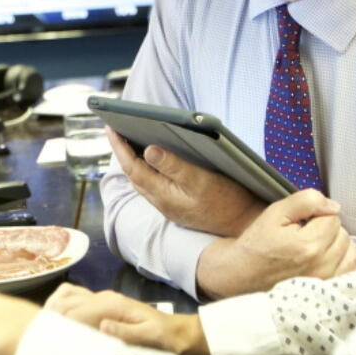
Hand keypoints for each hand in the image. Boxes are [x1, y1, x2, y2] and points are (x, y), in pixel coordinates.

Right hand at [45, 283, 208, 354]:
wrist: (177, 333)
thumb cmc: (163, 338)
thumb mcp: (149, 338)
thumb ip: (125, 332)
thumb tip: (101, 326)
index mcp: (111, 305)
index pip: (76, 312)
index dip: (59, 327)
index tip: (47, 344)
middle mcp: (103, 298)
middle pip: (65, 303)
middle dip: (50, 320)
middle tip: (38, 341)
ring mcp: (101, 299)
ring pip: (66, 297)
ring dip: (52, 312)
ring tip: (43, 334)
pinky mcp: (101, 305)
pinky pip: (73, 298)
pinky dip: (59, 306)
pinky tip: (55, 322)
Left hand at [108, 129, 264, 235]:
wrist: (245, 227)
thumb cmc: (228, 203)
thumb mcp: (202, 180)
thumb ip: (174, 166)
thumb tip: (148, 151)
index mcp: (164, 195)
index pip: (133, 168)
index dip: (120, 148)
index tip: (110, 128)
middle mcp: (162, 202)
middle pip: (134, 174)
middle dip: (122, 152)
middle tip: (116, 130)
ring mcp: (170, 206)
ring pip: (143, 181)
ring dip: (133, 162)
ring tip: (128, 143)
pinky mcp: (179, 206)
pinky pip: (154, 185)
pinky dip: (148, 170)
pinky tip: (152, 162)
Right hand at [195, 190, 355, 299]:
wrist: (241, 275)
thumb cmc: (257, 243)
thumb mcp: (275, 213)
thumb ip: (307, 201)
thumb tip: (334, 206)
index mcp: (309, 246)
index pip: (333, 218)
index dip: (318, 216)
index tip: (301, 223)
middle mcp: (321, 266)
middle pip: (343, 236)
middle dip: (328, 231)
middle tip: (305, 235)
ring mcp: (325, 282)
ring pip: (350, 253)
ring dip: (337, 247)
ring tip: (315, 248)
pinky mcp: (326, 292)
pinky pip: (350, 273)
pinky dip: (344, 262)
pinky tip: (328, 260)